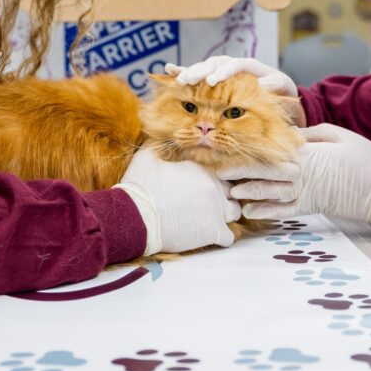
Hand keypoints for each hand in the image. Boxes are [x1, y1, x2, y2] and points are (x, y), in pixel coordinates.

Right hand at [115, 148, 239, 254]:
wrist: (135, 216)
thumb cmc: (140, 187)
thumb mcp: (146, 156)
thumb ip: (156, 143)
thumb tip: (156, 132)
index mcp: (201, 168)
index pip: (221, 170)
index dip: (213, 178)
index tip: (200, 186)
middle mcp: (214, 187)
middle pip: (232, 190)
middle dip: (222, 195)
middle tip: (206, 202)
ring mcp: (216, 209)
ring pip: (235, 211)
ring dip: (225, 214)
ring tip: (209, 218)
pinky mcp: (213, 231)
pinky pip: (229, 237)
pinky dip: (222, 237)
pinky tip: (208, 235)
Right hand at [165, 57, 297, 97]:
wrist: (276, 91)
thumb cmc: (279, 89)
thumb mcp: (282, 86)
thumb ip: (275, 84)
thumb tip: (264, 84)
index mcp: (248, 65)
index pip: (234, 65)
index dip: (223, 72)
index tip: (213, 81)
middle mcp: (231, 65)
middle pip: (214, 64)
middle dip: (201, 71)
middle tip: (189, 79)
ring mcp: (220, 70)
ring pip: (203, 67)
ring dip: (191, 72)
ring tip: (179, 79)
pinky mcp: (212, 78)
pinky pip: (197, 73)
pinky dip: (184, 70)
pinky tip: (169, 69)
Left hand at [219, 123, 370, 227]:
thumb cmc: (365, 159)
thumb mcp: (339, 135)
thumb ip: (311, 134)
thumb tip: (289, 133)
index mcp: (307, 154)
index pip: (271, 151)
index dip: (248, 150)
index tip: (228, 146)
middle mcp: (302, 175)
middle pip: (264, 172)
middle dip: (239, 171)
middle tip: (216, 170)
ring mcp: (306, 194)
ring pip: (270, 192)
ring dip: (247, 191)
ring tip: (227, 191)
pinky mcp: (311, 207)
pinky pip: (284, 211)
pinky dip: (266, 211)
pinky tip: (250, 211)